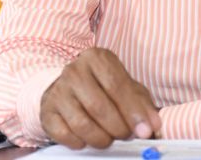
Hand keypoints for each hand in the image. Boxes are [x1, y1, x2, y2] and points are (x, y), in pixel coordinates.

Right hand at [40, 47, 161, 148]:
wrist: (69, 88)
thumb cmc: (103, 88)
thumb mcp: (127, 88)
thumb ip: (142, 105)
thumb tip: (152, 127)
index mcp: (97, 58)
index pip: (117, 85)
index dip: (132, 111)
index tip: (144, 130)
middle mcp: (74, 70)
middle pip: (99, 106)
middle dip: (118, 127)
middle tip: (126, 135)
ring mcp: (58, 90)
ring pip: (81, 123)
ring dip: (100, 138)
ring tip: (108, 138)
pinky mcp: (47, 110)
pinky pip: (64, 134)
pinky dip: (79, 142)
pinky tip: (87, 138)